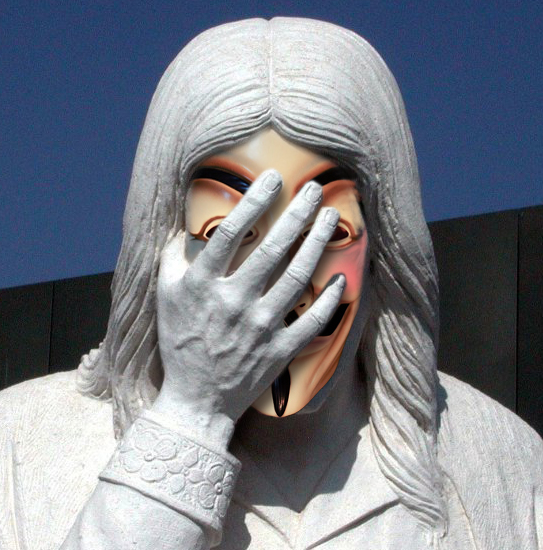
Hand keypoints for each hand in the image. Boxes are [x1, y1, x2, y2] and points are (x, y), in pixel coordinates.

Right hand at [152, 169, 344, 440]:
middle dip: (296, 214)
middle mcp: (233, 302)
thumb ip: (172, 259)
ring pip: (296, 277)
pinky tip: (340, 276)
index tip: (273, 178)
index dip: (254, 201)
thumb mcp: (164, 298)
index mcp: (203, 286)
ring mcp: (259, 327)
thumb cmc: (180, 343)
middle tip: (313, 189)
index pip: (230, 233)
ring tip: (330, 217)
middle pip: (272, 249)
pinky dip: (329, 299)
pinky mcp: (279, 350)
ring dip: (317, 244)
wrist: (195, 401)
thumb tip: (181, 227)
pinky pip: (311, 320)